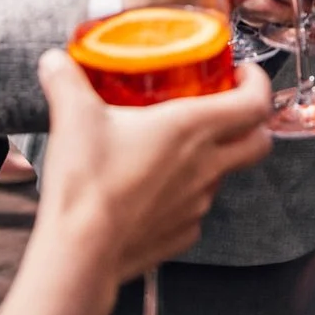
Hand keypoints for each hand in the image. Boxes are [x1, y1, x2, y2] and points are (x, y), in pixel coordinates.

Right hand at [32, 48, 271, 280]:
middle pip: (259, 144)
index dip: (258, 83)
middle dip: (253, 124)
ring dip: (214, 159)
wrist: (80, 252)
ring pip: (225, 175)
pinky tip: (157, 189)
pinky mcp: (182, 233)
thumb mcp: (73, 117)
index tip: (243, 74)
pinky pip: (196, 209)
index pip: (255, 103)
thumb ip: (65, 82)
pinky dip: (186, 195)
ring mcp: (197, 203)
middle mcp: (205, 166)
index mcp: (192, 129)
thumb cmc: (88, 185)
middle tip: (228, 109)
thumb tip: (56, 62)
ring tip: (178, 149)